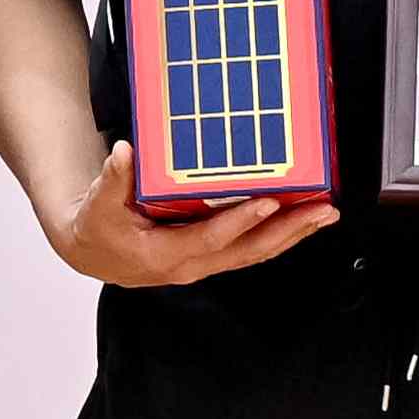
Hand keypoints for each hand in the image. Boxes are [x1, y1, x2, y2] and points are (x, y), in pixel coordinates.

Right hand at [42, 163, 329, 289]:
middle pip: (248, 251)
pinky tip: (302, 220)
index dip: (239, 221)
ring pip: (256, 253)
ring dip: (293, 234)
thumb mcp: (98, 205)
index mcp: (165, 254)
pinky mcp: (212, 256)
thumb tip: (124, 153)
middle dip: (288, 230)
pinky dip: (280, 235)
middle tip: (321, 210)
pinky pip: (252, 249)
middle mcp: (192, 265)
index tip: (268, 203)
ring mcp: (205, 263)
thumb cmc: (98, 228)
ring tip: (324, 214)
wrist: (94, 252)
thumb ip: (112, 180)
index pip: (210, 238)